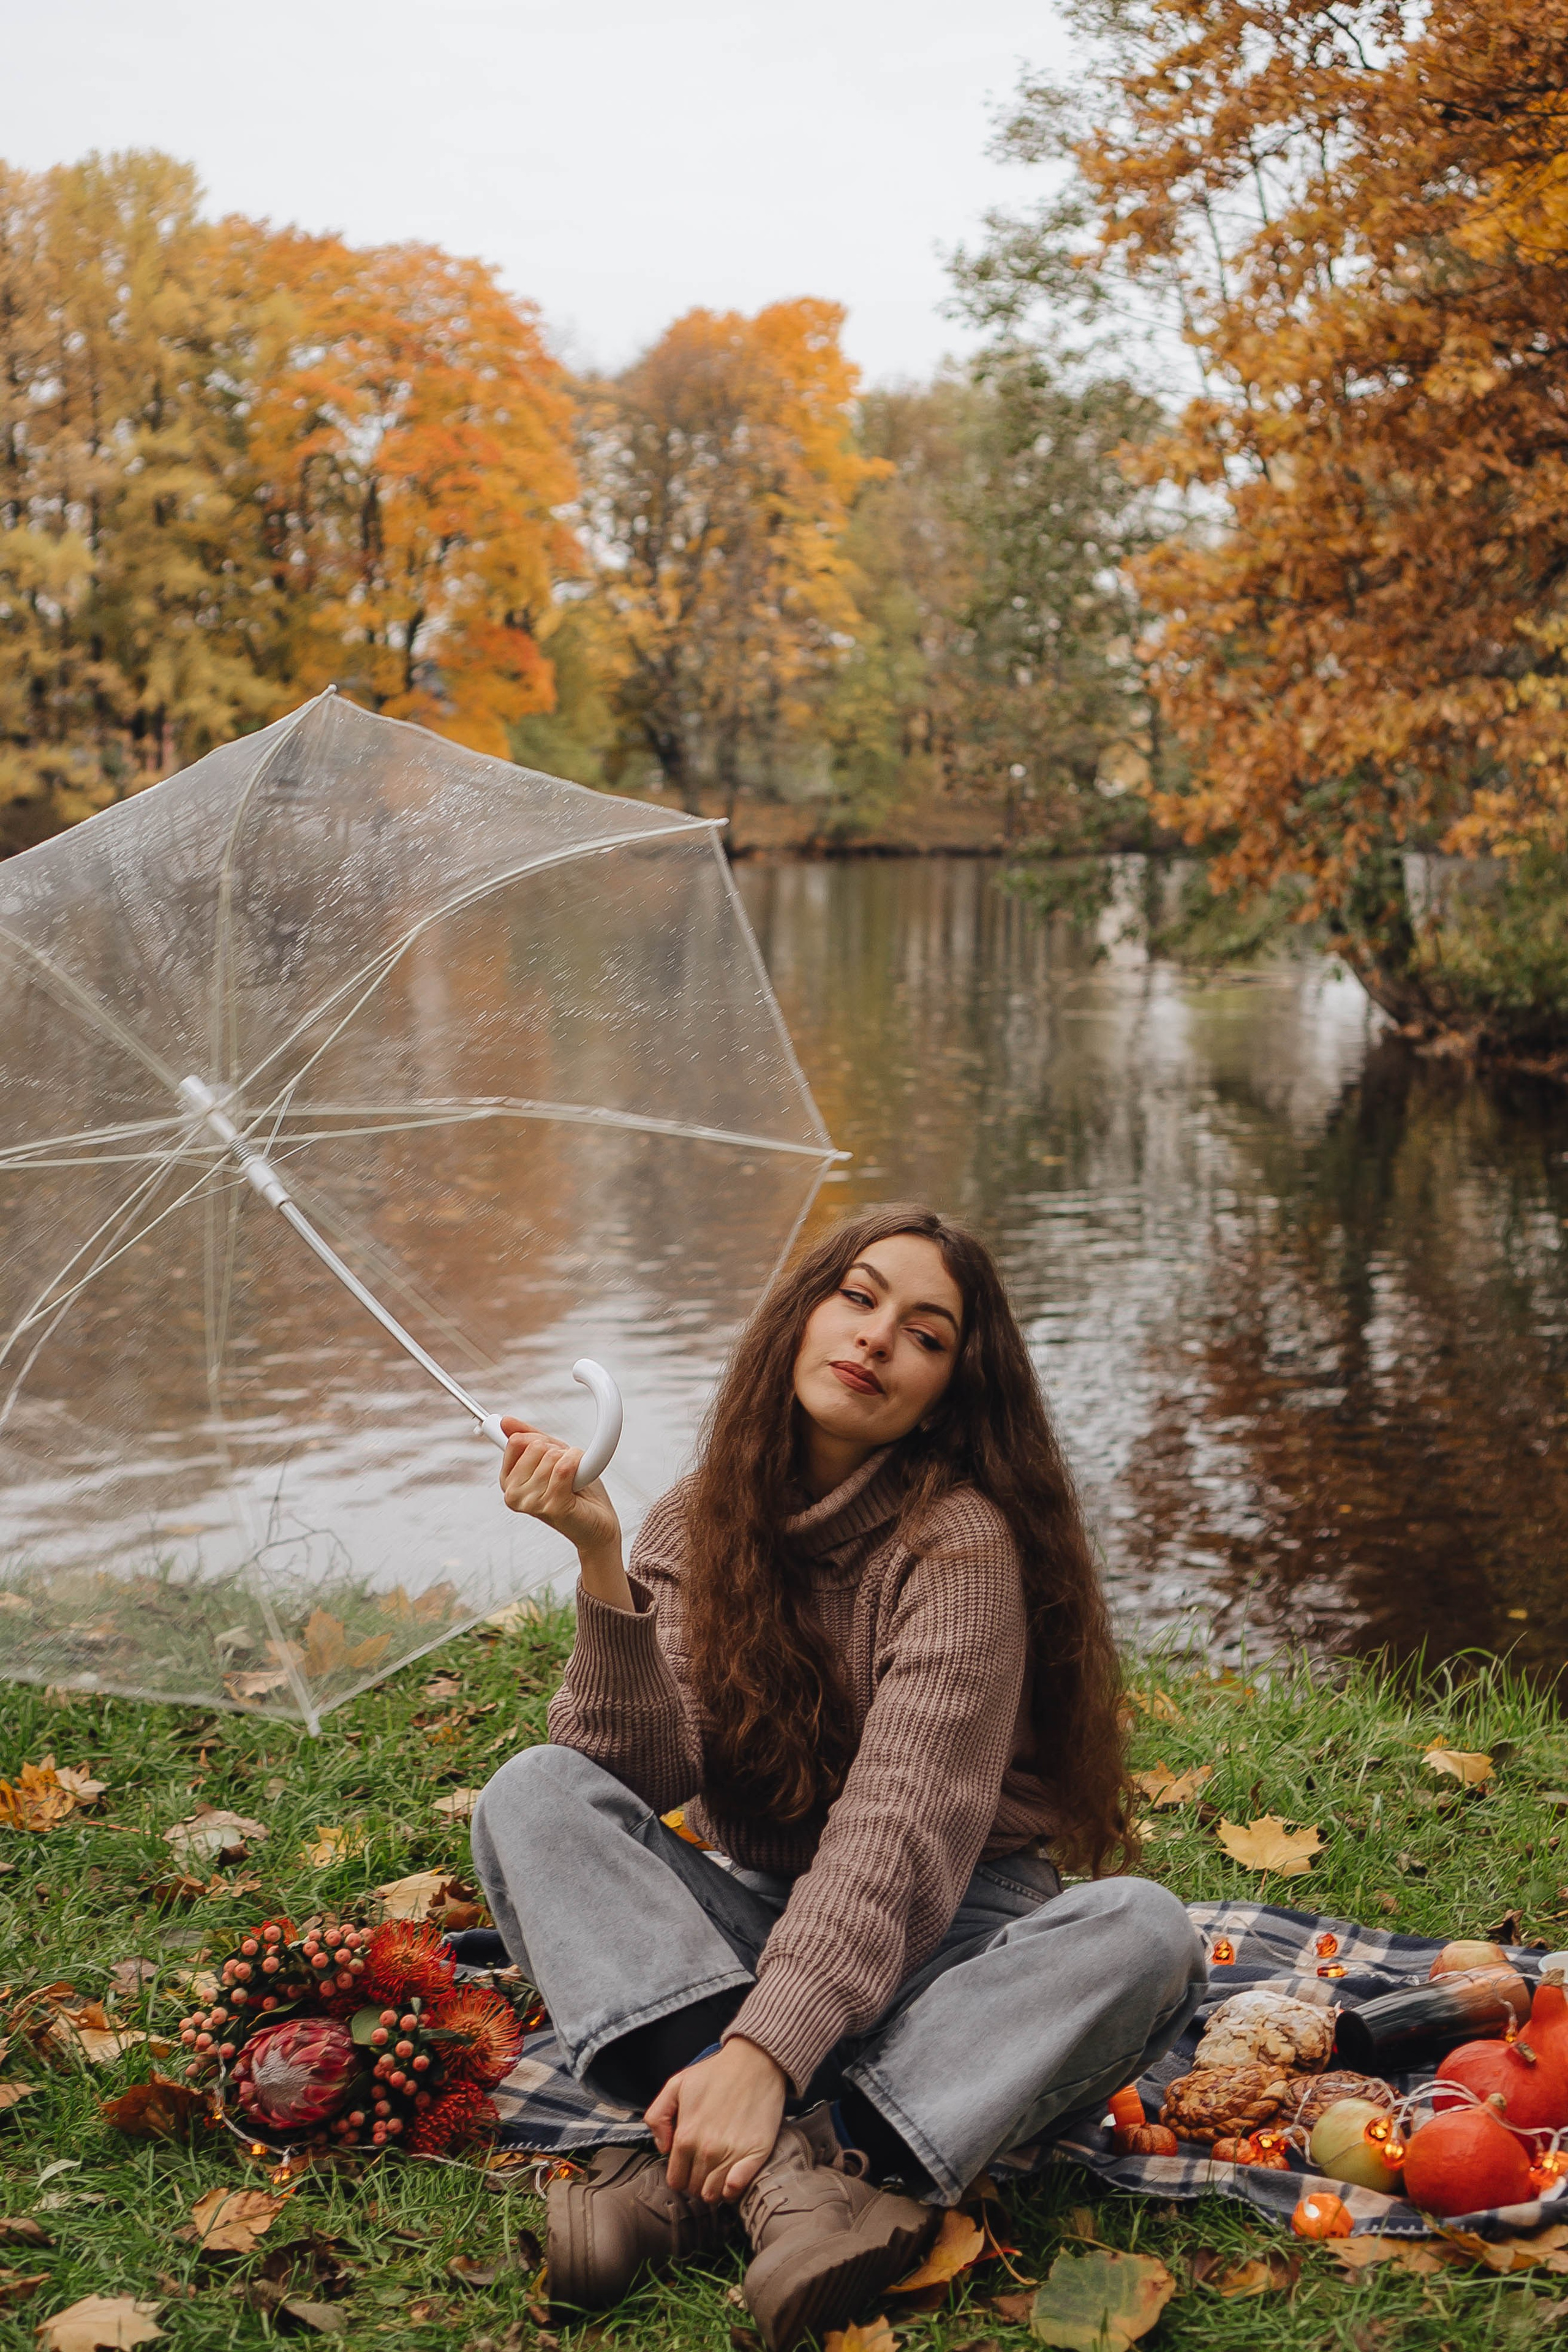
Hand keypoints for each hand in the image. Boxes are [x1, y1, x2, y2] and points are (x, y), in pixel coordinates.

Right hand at [498, 1418, 620, 1561]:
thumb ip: (529, 1438)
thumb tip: (506, 1421)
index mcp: (509, 1482)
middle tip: (564, 1471)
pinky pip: (565, 1468)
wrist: (599, 1522)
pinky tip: (579, 1480)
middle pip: (535, 1446)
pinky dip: (579, 1465)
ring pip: (552, 1457)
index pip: (515, 1442)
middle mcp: (514, 1494)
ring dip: (571, 1460)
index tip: (549, 1452)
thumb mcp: (552, 1457)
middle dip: (557, 1451)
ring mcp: (531, 1502)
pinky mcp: (552, 1506)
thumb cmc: (577, 1491)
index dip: (539, 1440)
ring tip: (572, 1480)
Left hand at [645, 2035, 787, 2202]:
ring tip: (719, 2170)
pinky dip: (733, 2189)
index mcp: (685, 2135)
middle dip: (697, 2181)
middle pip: (695, 2189)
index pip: (676, 2180)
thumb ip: (657, 2116)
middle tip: (705, 2166)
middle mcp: (706, 2149)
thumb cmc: (717, 2072)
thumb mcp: (676, 2084)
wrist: (755, 2061)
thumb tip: (662, 2148)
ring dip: (714, 2188)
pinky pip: (737, 2188)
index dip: (681, 2175)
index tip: (689, 2167)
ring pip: (714, 2194)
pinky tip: (733, 2177)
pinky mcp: (755, 2153)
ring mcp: (731, 2153)